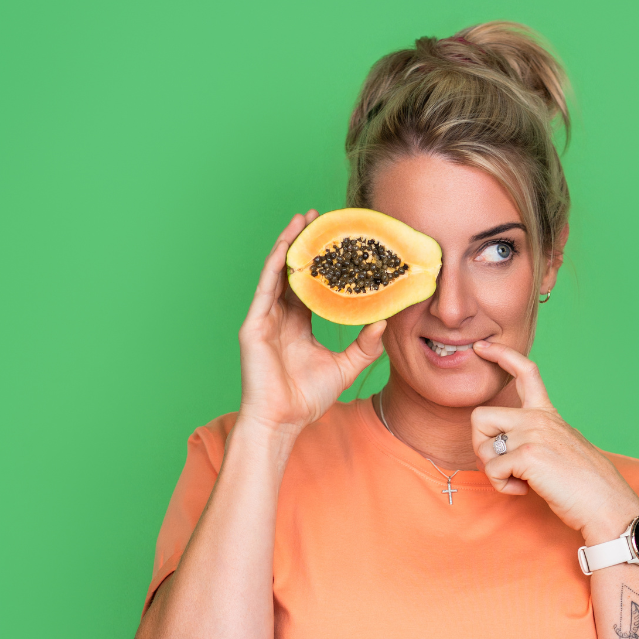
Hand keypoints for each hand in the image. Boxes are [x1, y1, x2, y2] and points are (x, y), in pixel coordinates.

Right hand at [236, 212, 386, 440]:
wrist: (283, 420)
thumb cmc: (308, 398)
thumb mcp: (347, 367)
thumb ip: (366, 346)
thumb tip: (385, 321)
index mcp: (299, 325)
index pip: (312, 286)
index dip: (324, 265)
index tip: (339, 242)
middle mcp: (281, 317)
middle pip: (293, 272)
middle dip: (306, 244)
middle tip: (322, 218)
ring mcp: (265, 318)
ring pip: (278, 272)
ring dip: (289, 244)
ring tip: (304, 219)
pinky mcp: (254, 324)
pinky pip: (266, 287)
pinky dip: (276, 263)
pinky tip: (287, 244)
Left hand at [470, 341, 638, 542]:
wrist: (607, 505)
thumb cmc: (585, 486)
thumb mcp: (561, 448)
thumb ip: (535, 438)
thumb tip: (503, 447)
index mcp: (548, 414)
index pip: (525, 372)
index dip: (500, 355)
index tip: (482, 348)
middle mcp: (539, 419)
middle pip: (480, 416)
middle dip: (478, 445)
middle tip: (499, 466)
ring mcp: (533, 435)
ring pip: (481, 447)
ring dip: (492, 471)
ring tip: (517, 481)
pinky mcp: (528, 456)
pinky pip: (491, 470)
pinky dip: (501, 487)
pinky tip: (523, 491)